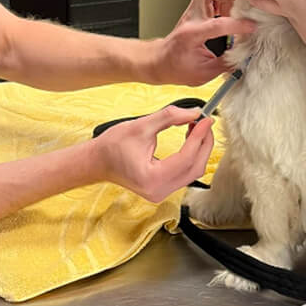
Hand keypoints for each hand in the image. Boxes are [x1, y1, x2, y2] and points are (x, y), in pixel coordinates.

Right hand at [92, 105, 214, 202]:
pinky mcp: (163, 189)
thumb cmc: (113, 145)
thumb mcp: (142, 125)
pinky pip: (185, 173)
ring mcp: (162, 193)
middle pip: (195, 167)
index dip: (200, 136)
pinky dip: (192, 156)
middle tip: (205, 122)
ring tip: (197, 127)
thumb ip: (170, 117)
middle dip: (204, 143)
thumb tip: (195, 113)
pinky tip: (190, 139)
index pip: (186, 157)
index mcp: (152, 178)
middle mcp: (159, 191)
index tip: (207, 119)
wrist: (98, 161)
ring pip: (193, 172)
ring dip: (199, 149)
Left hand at [151, 0, 255, 85]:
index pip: (216, 23)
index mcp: (191, 34)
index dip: (237, 24)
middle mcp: (192, 16)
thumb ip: (226, 65)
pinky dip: (226, 0)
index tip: (252, 27)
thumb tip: (248, 57)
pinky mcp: (198, 6)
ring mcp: (194, 9)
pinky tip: (230, 15)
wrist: (161, 61)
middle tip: (241, 15)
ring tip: (235, 17)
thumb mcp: (204, 74)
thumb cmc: (177, 68)